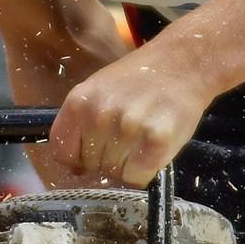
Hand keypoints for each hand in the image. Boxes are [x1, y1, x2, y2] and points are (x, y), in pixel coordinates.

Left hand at [47, 46, 211, 186]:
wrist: (182, 64)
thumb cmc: (140, 78)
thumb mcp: (100, 90)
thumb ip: (82, 124)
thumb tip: (75, 168)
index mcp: (79, 101)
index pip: (62, 151)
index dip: (78, 156)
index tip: (92, 150)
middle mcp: (99, 116)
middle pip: (91, 165)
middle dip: (107, 158)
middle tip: (128, 136)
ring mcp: (128, 129)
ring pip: (115, 174)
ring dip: (128, 164)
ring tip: (143, 138)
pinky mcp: (156, 142)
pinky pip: (137, 179)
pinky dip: (145, 172)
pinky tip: (153, 150)